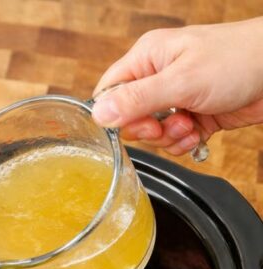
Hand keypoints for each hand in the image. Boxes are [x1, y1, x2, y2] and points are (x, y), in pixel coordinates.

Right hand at [92, 18, 262, 155]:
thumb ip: (138, 100)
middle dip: (148, 130)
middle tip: (165, 124)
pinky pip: (174, 139)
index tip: (134, 123)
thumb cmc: (236, 60)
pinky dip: (184, 143)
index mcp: (148, 58)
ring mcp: (177, 97)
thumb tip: (99, 114)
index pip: (109, 91)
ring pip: (153, 133)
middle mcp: (159, 77)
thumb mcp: (181, 81)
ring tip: (190, 125)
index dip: (114, 114)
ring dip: (169, 138)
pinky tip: (198, 133)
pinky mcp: (193, 116)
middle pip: (130, 118)